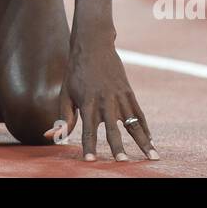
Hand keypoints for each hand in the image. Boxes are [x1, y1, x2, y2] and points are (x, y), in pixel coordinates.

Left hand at [46, 39, 157, 161]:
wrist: (93, 45)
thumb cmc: (76, 72)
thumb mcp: (65, 93)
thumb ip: (64, 117)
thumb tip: (55, 136)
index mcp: (87, 102)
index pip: (87, 129)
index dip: (88, 146)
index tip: (90, 160)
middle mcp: (105, 101)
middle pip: (112, 129)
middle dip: (117, 147)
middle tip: (122, 162)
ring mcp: (119, 97)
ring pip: (133, 123)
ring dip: (143, 141)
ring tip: (152, 157)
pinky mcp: (128, 92)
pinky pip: (139, 114)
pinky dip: (145, 128)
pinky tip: (150, 141)